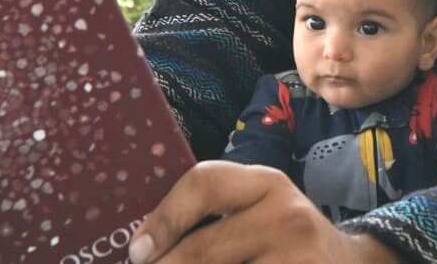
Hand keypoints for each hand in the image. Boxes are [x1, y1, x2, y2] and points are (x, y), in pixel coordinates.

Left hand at [127, 160, 402, 263]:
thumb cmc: (287, 238)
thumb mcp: (259, 210)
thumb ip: (214, 215)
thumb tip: (145, 244)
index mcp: (266, 183)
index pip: (205, 182)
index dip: (165, 217)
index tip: (138, 251)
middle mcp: (285, 215)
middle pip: (203, 248)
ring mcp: (298, 258)